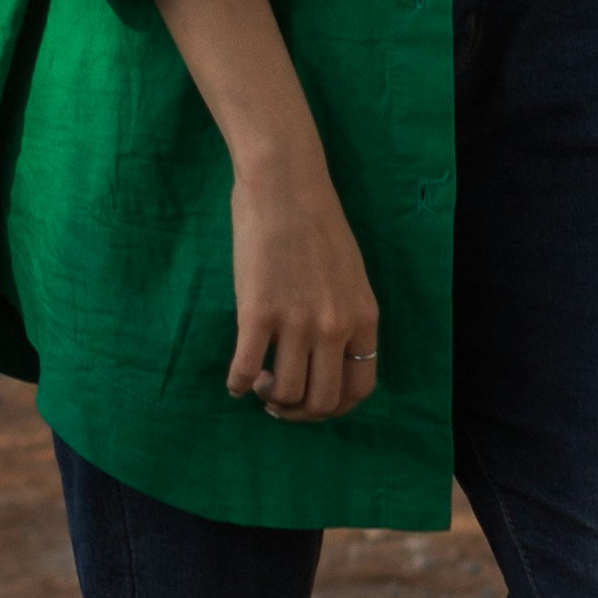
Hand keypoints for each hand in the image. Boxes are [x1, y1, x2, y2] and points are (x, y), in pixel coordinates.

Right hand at [225, 145, 383, 420]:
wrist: (286, 185)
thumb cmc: (316, 223)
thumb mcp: (350, 275)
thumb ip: (345, 316)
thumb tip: (328, 357)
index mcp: (363, 318)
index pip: (359, 389)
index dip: (333, 408)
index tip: (311, 403)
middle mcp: (334, 327)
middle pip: (321, 401)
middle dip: (297, 412)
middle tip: (278, 399)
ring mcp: (297, 321)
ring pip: (284, 392)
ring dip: (267, 397)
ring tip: (258, 382)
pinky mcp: (258, 311)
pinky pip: (245, 368)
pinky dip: (237, 384)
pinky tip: (233, 381)